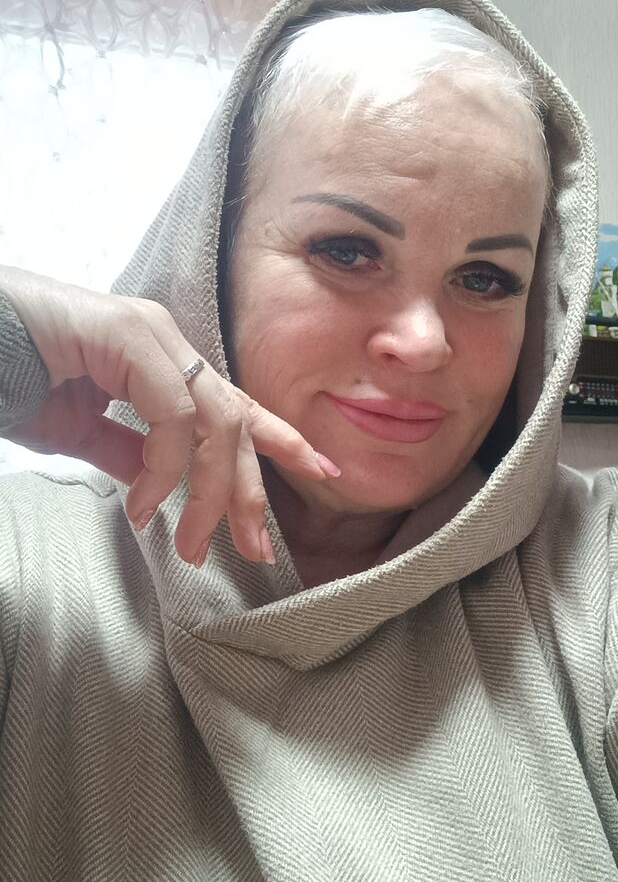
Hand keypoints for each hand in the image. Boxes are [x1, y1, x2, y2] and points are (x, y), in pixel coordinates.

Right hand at [0, 266, 338, 565]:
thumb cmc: (12, 377)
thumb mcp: (78, 430)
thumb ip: (122, 453)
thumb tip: (155, 487)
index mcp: (160, 362)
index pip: (235, 403)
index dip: (281, 438)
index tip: (323, 470)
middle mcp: (166, 342)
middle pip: (236, 420)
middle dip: (251, 488)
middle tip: (256, 547)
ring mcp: (151, 334)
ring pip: (215, 420)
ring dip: (212, 492)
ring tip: (193, 545)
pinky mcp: (129, 336)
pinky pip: (172, 414)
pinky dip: (165, 467)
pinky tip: (143, 505)